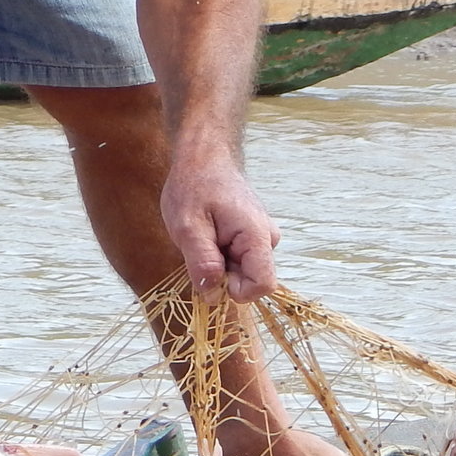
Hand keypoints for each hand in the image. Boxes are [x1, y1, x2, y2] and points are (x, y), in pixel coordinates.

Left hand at [161, 158, 279, 300]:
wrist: (203, 159)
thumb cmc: (193, 187)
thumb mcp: (188, 226)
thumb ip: (202, 261)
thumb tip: (213, 296)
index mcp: (257, 236)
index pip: (263, 285)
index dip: (235, 291)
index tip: (209, 276)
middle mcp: (267, 239)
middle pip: (250, 281)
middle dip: (222, 276)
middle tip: (198, 248)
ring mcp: (261, 238)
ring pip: (242, 272)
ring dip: (218, 265)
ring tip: (202, 237)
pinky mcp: (253, 238)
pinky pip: (239, 261)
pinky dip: (219, 256)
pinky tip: (208, 235)